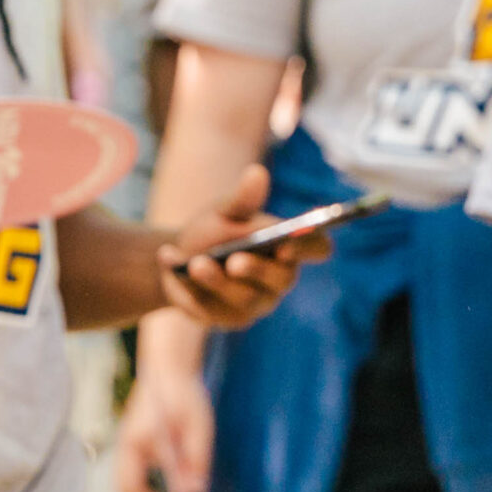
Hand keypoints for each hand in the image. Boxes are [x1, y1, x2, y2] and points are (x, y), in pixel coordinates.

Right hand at [114, 361, 215, 491]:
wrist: (168, 369)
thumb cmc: (183, 395)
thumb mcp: (197, 425)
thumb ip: (195, 459)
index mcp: (134, 443)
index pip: (130, 485)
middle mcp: (125, 449)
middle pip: (124, 491)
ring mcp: (128, 449)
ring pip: (128, 485)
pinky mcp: (135, 448)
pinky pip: (135, 476)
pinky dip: (148, 488)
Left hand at [155, 164, 328, 328]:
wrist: (181, 259)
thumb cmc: (215, 229)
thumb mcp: (225, 211)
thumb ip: (242, 198)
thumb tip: (256, 173)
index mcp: (290, 245)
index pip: (318, 248)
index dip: (308, 247)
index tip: (287, 242)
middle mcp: (281, 277)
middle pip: (282, 278)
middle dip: (257, 269)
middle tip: (235, 260)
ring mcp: (258, 302)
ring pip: (245, 298)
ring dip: (217, 281)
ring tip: (194, 263)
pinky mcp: (232, 319)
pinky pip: (215, 310)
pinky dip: (191, 289)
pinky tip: (173, 264)